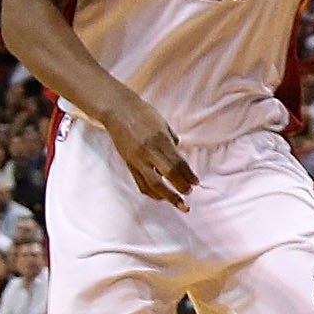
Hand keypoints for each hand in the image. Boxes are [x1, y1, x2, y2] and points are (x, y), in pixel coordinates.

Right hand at [104, 89, 195, 210]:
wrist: (117, 111)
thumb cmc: (143, 114)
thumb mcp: (163, 123)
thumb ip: (171, 140)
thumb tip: (178, 155)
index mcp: (160, 140)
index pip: (177, 162)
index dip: (188, 175)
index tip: (196, 183)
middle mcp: (148, 151)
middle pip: (167, 175)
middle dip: (180, 187)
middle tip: (189, 194)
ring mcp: (137, 159)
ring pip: (152, 184)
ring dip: (166, 196)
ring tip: (177, 202)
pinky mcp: (128, 164)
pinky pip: (140, 182)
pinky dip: (151, 192)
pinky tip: (159, 196)